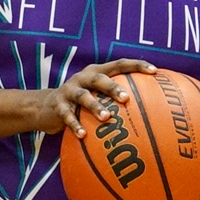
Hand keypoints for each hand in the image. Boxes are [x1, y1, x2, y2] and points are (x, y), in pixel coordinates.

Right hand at [41, 59, 155, 136]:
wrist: (44, 107)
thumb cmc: (80, 103)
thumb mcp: (96, 95)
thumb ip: (115, 98)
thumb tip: (150, 110)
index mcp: (96, 72)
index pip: (119, 64)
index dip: (136, 65)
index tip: (154, 71)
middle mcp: (83, 78)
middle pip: (100, 78)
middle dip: (113, 87)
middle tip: (126, 98)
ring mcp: (69, 91)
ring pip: (83, 97)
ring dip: (95, 107)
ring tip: (106, 118)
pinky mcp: (57, 105)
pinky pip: (67, 116)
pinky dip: (75, 125)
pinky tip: (83, 135)